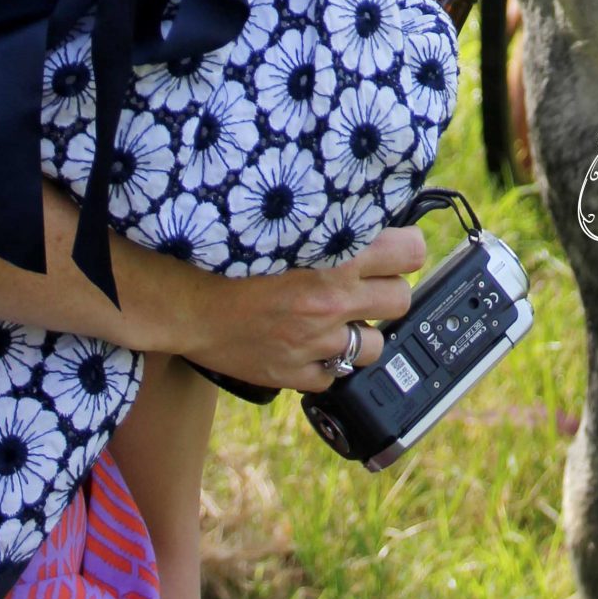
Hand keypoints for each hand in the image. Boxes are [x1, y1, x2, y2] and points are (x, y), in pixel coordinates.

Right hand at [178, 225, 428, 392]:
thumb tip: (368, 222)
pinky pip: (333, 376)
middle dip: (387, 291)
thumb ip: (330, 226)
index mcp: (335, 255)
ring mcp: (314, 340)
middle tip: (367, 285)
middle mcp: (332, 299)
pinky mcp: (293, 373)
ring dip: (362, 332)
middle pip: (400, 300)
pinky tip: (309, 344)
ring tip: (340, 318)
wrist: (186, 299)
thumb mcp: (289, 226)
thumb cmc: (231, 253)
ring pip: (374, 346)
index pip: (411, 252)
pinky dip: (325, 362)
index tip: (395, 251)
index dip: (404, 250)